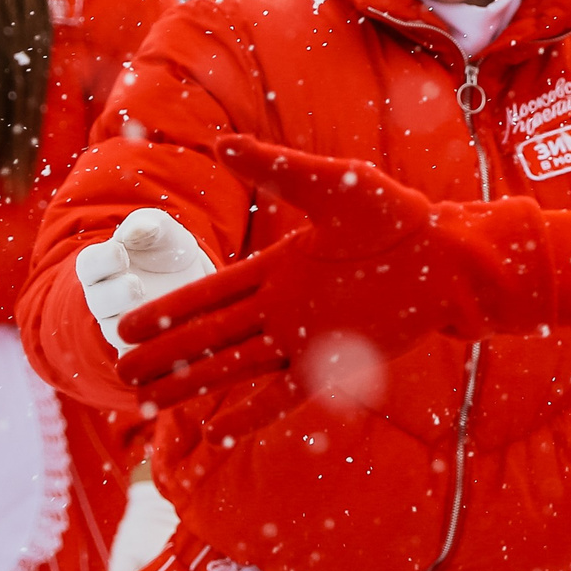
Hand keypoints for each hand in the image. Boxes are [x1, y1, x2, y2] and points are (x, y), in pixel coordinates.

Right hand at [76, 209, 215, 352]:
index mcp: (104, 267)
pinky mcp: (144, 350)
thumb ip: (148, 224)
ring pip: (117, 332)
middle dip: (114, 294)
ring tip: (153, 313)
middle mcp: (107, 301)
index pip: (89, 265)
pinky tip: (170, 345)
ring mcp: (125, 328)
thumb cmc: (169, 252)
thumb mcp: (164, 232)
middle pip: (99, 302)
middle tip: (135, 285)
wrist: (197, 285)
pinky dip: (151, 355)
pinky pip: (140, 360)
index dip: (101, 260)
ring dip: (131, 326)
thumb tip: (135, 232)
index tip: (121, 252)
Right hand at [114, 137, 570, 410]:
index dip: (169, 310)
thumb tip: (221, 142)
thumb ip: (277, 167)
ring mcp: (307, 339)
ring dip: (196, 382)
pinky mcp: (336, 362)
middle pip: (211, 336)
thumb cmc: (398, 217)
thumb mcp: (333, 184)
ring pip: (236, 366)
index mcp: (277, 269)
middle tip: (122, 368)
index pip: (210, 295)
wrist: (449, 256)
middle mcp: (284, 308)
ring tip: (151, 400)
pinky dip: (251, 410)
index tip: (128, 324)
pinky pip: (284, 392)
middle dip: (167, 352)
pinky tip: (217, 429)